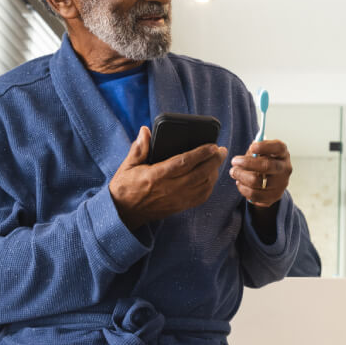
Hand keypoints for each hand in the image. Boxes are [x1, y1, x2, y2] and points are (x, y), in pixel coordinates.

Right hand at [109, 126, 227, 229]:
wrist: (124, 213)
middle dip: (214, 161)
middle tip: (222, 151)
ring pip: (203, 186)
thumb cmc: (125, 187)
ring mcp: (176, 200)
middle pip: (199, 174)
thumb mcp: (127, 166)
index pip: (184, 163)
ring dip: (214, 173)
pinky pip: (201, 197)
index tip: (213, 145)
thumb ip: (138, 149)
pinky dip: (210, 186)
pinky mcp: (179, 207)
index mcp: (156, 176)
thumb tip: (146, 131)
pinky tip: (211, 176)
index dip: (200, 153)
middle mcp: (169, 189)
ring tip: (217, 161)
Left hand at [229, 139, 291, 208]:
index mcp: (282, 153)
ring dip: (241, 177)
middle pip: (267, 166)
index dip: (265, 147)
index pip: (278, 147)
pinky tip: (240, 183)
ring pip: (257, 182)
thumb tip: (240, 159)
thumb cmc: (262, 160)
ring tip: (234, 173)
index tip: (252, 147)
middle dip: (247, 163)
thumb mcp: (260, 152)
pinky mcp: (275, 196)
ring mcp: (281, 184)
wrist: (271, 179)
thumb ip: (253, 151)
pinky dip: (243, 189)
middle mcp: (285, 168)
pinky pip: (255, 196)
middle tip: (234, 161)